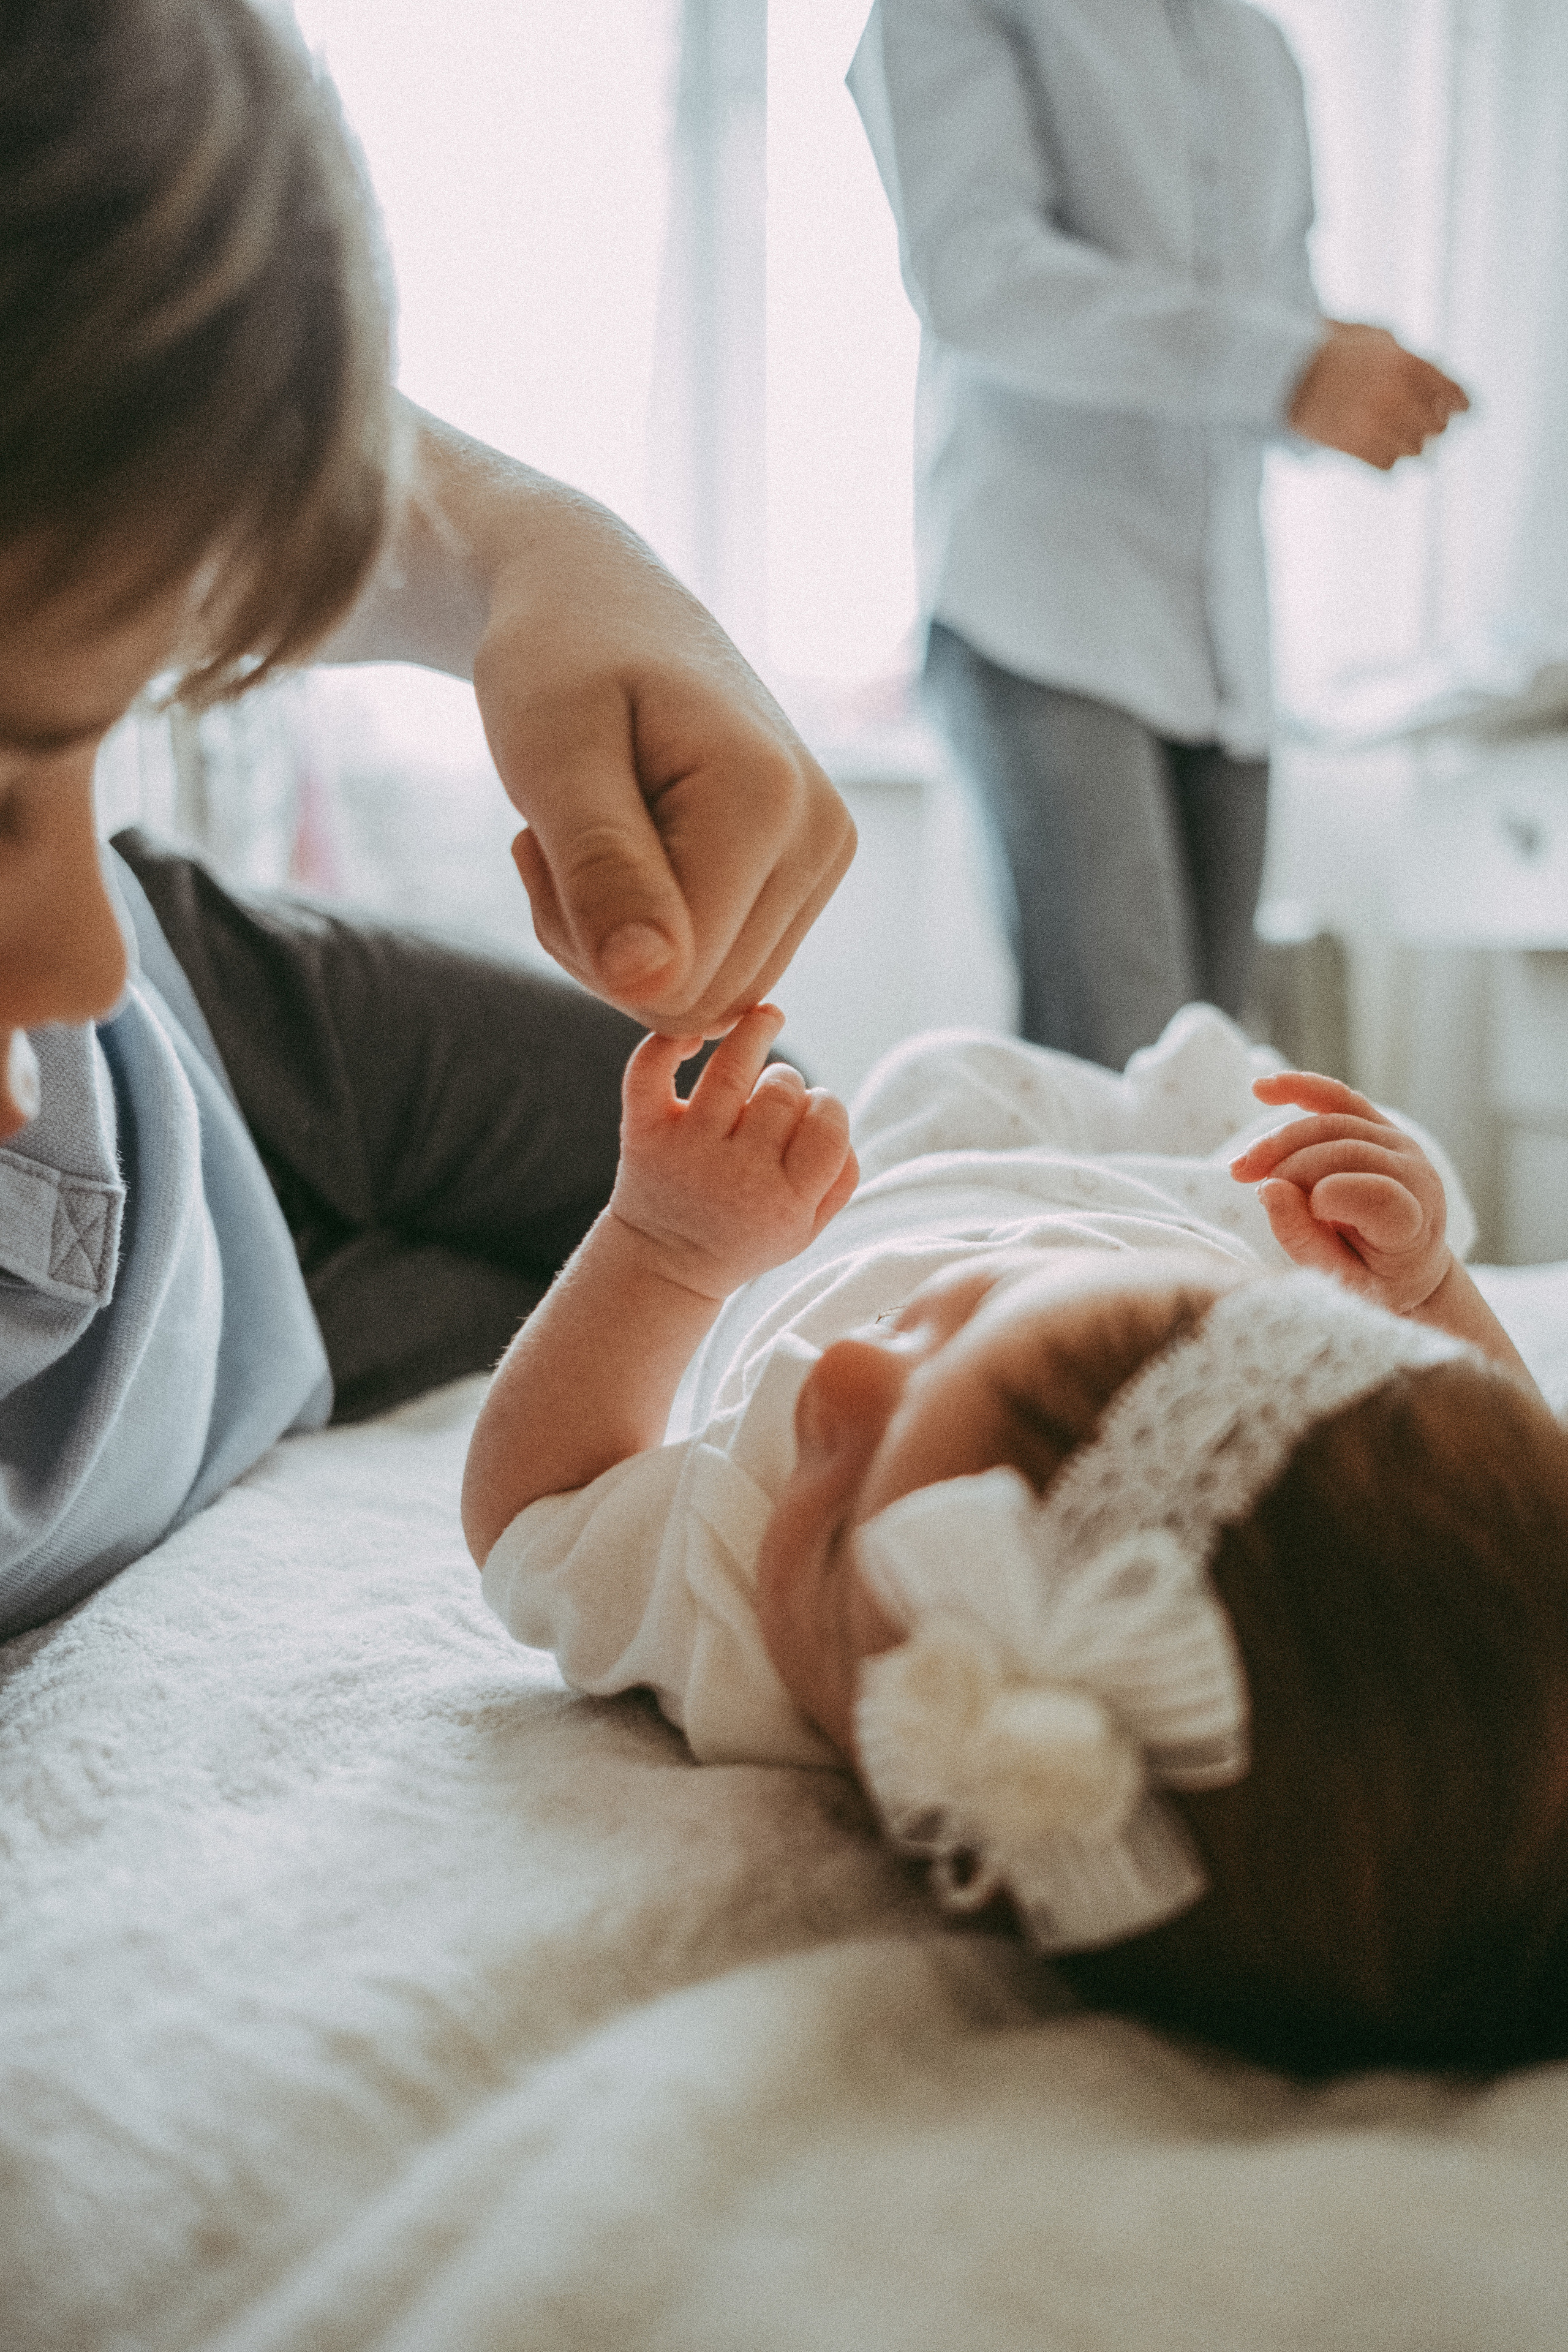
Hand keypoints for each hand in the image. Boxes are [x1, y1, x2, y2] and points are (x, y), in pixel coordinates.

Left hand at [488, 564, 854, 1033]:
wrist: (600, 601)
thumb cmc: (560, 660)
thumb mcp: (550, 753)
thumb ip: (602, 867)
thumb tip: (649, 984)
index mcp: (766, 803)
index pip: (675, 979)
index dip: (582, 945)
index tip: (530, 845)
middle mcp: (820, 836)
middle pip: (698, 998)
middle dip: (601, 948)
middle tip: (551, 844)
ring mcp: (823, 857)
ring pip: (710, 993)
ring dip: (622, 943)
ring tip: (587, 839)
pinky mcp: (809, 871)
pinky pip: (724, 966)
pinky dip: (656, 934)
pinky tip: (625, 853)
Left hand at [610, 1005, 857, 1301]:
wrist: (662, 1265)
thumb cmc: (745, 1235)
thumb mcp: (806, 1230)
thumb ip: (840, 1176)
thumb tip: (832, 1110)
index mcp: (786, 1203)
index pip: (828, 1124)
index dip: (826, 1105)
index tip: (811, 1110)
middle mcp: (738, 1177)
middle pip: (783, 1090)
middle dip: (787, 1081)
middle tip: (773, 1099)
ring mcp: (687, 1153)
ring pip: (732, 1065)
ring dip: (753, 1031)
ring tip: (763, 1020)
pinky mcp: (643, 1133)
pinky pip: (652, 1067)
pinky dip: (671, 1039)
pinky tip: (697, 1034)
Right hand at [1229, 1071, 1450, 1313]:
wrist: (1407, 1265)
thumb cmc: (1372, 1279)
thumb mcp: (1341, 1282)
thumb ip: (1305, 1241)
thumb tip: (1269, 1188)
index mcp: (1414, 1222)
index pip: (1378, 1194)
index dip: (1330, 1197)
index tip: (1304, 1214)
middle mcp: (1415, 1173)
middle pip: (1345, 1150)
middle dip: (1289, 1167)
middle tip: (1253, 1188)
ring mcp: (1400, 1145)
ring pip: (1333, 1123)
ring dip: (1279, 1141)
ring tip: (1243, 1169)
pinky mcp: (1380, 1126)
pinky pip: (1338, 1097)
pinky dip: (1299, 1088)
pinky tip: (1260, 1089)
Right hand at [1287, 322, 1468, 469]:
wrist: (1287, 370)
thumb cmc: (1333, 349)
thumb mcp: (1378, 338)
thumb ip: (1411, 358)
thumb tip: (1439, 382)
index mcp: (1405, 363)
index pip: (1451, 392)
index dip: (1461, 403)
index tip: (1463, 411)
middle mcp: (1394, 394)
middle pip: (1437, 427)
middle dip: (1434, 427)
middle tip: (1429, 429)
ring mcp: (1372, 422)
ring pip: (1415, 450)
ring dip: (1412, 448)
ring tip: (1403, 443)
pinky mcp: (1352, 445)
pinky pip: (1387, 466)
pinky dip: (1388, 463)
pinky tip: (1382, 455)